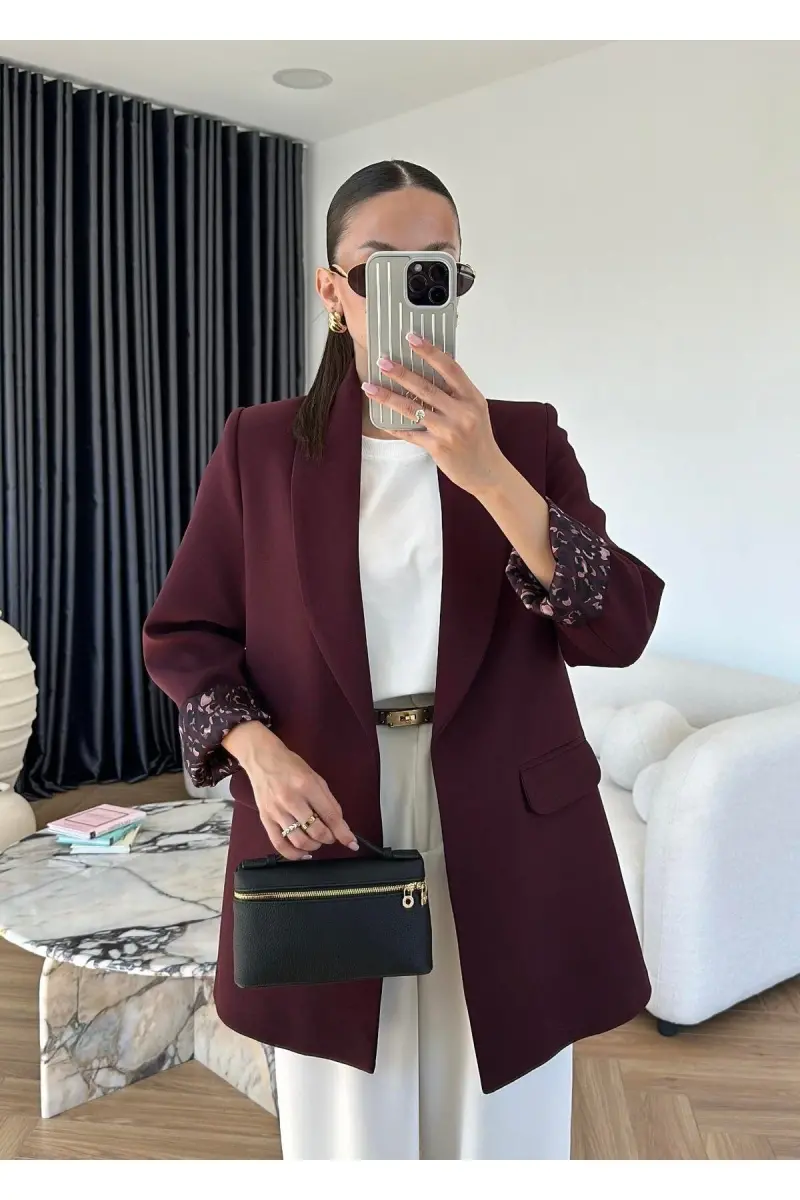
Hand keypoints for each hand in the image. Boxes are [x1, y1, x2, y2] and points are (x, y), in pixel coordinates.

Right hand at [222, 723, 358, 859]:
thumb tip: (340, 825)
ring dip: (314, 846)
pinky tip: (302, 853)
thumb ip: (329, 802)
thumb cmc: (291, 766)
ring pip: (300, 841)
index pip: (330, 816)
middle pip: (317, 831)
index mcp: (308, 786)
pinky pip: (279, 844)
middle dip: (329, 838)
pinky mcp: (265, 819)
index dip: (344, 833)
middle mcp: (292, 800)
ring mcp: (277, 811)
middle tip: (330, 836)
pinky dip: (293, 854)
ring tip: (317, 841)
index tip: (352, 843)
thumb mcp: (316, 778)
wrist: (263, 759)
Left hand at [361, 332, 506, 495]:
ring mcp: (449, 430)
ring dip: (389, 397)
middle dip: (401, 373)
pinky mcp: (438, 447)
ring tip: (370, 387)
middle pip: (426, 387)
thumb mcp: (475, 410)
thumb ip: (456, 393)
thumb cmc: (478, 439)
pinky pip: (410, 433)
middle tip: (382, 362)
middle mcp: (462, 412)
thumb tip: (428, 371)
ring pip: (413, 409)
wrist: (486, 472)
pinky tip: (381, 419)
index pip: (449, 368)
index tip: (411, 338)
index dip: (429, 351)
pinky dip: (394, 426)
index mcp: (472, 397)